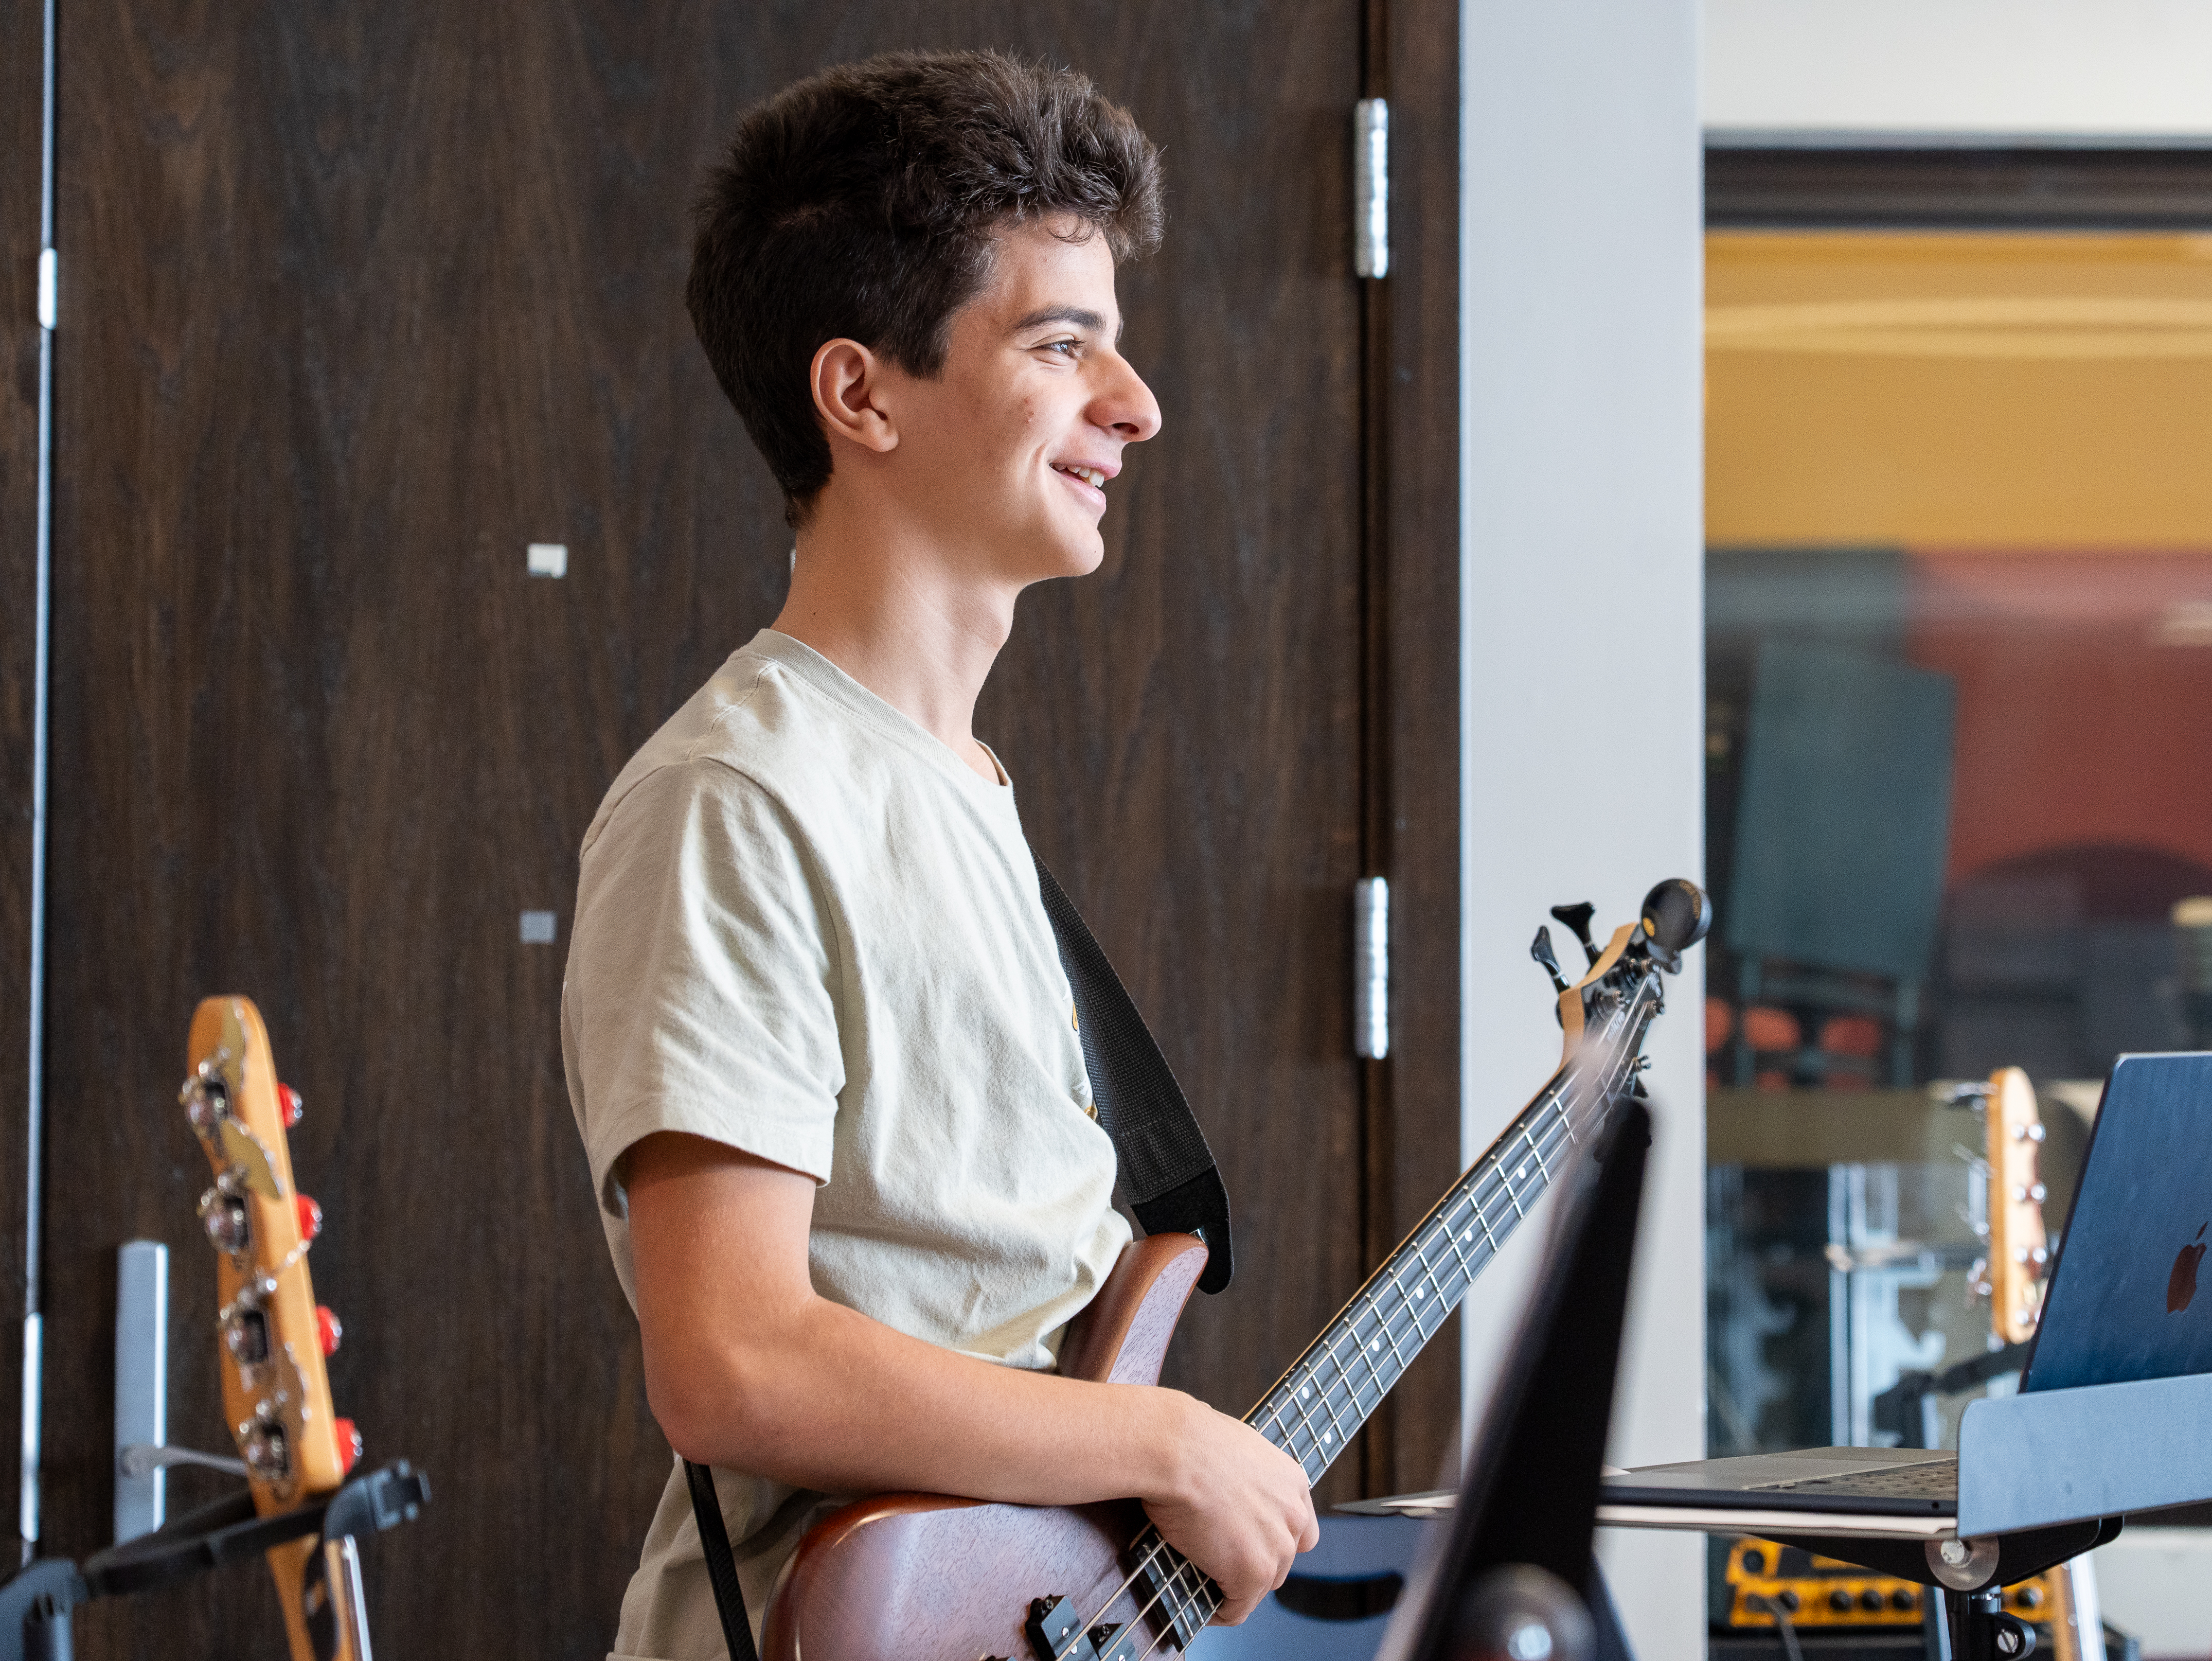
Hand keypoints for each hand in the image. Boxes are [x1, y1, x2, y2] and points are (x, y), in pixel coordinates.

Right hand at [1140, 1395, 1317, 1624]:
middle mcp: (1294, 1515)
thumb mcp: (1235, 1450)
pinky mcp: (1253, 1573)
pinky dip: (1220, 1611)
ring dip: (1235, 1587)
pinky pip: (1237, 1608)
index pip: (1301, 1530)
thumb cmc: (1192, 1441)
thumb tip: (1226, 1495)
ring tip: (1206, 1583)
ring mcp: (1276, 1546)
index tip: (1249, 1545)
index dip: (1274, 1542)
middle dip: (1252, 1565)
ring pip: (1260, 1587)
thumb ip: (1246, 1480)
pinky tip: (1204, 1606)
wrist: (1178, 1450)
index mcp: (1293, 1482)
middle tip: (1218, 1563)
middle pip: (1281, 1561)